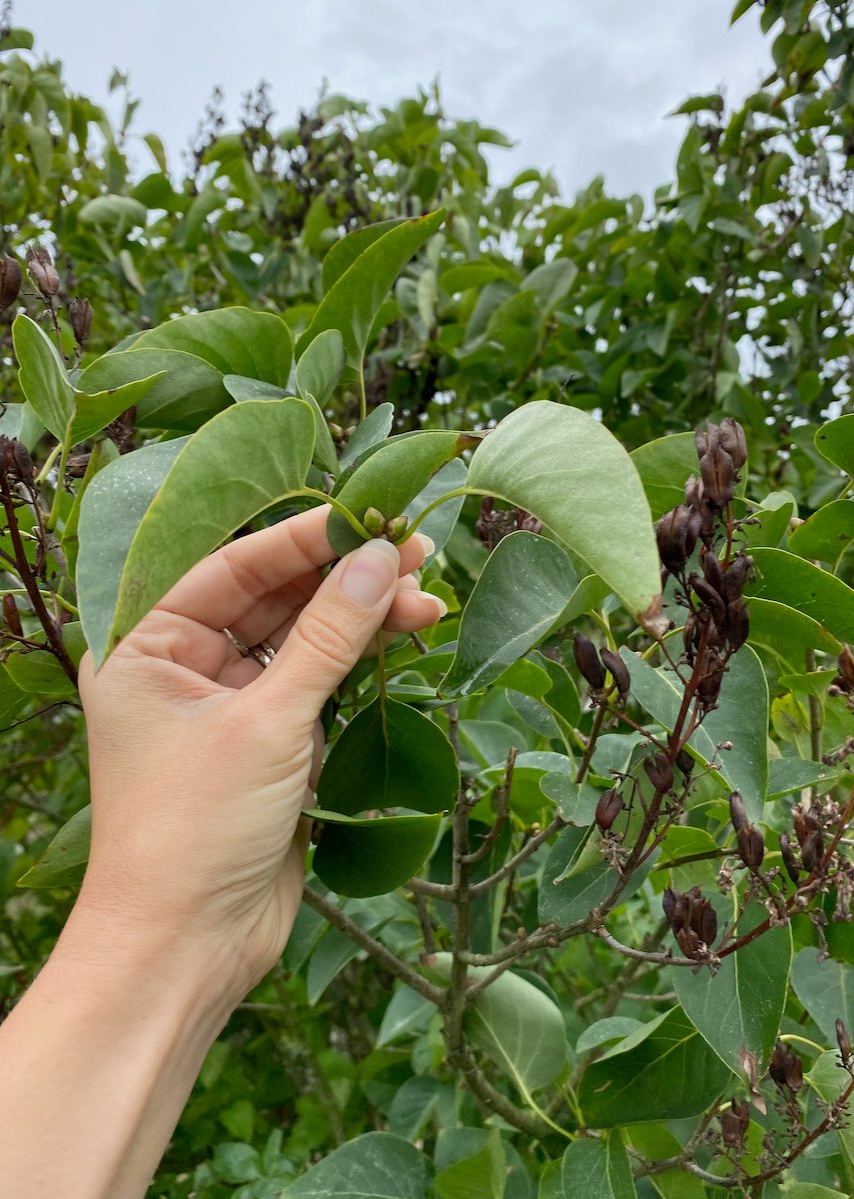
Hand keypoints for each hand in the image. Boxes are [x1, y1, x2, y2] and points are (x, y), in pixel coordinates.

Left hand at [76, 506, 440, 1004]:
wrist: (189, 948)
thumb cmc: (195, 831)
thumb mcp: (267, 723)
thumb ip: (328, 637)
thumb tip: (380, 560)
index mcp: (146, 648)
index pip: (230, 568)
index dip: (302, 541)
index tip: (367, 518)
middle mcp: (182, 668)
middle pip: (272, 600)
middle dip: (343, 579)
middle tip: (415, 551)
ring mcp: (228, 706)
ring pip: (302, 640)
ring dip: (361, 619)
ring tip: (426, 598)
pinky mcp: (269, 743)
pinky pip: (317, 682)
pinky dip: (359, 662)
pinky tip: (404, 636)